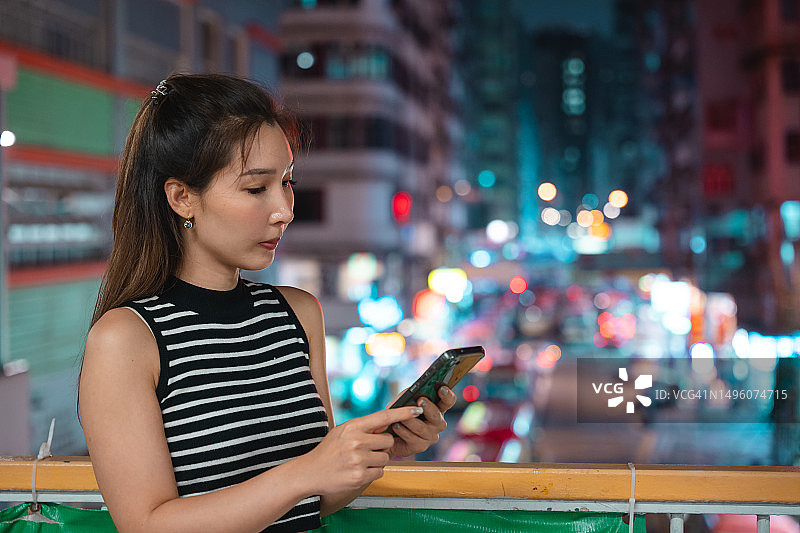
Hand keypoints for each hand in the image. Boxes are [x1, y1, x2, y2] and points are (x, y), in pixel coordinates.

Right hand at [300, 406, 422, 494]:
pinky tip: (358, 471)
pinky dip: (373, 472)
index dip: (403, 413)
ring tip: (359, 461)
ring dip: (377, 460)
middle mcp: (356, 442)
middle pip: (388, 440)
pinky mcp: (360, 477)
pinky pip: (380, 472)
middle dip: (381, 445)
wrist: (310, 472)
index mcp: (353, 426)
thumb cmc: (329, 450)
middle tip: (366, 449)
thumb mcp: (343, 431)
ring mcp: (358, 460)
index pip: (384, 416)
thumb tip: (388, 424)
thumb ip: (364, 427)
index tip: (417, 409)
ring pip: (386, 457)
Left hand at [386, 386, 456, 457]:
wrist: (386, 434)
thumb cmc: (397, 413)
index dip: (447, 395)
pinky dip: (403, 431)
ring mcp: (431, 436)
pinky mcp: (421, 446)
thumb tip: (415, 391)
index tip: (442, 389)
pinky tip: (396, 426)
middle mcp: (438, 423)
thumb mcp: (402, 400)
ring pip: (422, 428)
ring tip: (399, 416)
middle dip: (429, 407)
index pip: (448, 401)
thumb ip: (410, 394)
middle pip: (437, 415)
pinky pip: (413, 438)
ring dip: (410, 421)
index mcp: (437, 408)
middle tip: (420, 400)